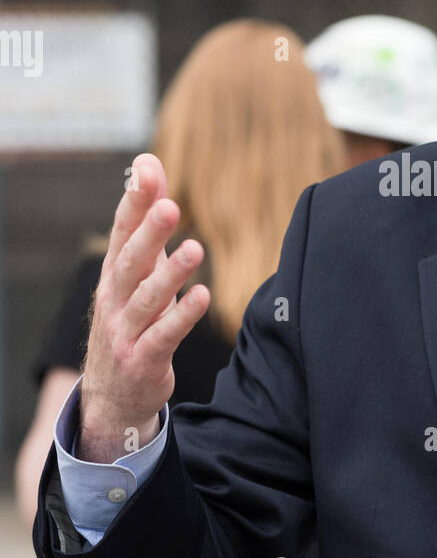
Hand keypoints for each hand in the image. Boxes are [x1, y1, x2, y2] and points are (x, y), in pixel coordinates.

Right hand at [78, 153, 209, 463]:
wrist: (113, 394)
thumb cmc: (131, 319)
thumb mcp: (137, 269)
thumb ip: (145, 217)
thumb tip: (148, 162)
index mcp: (114, 274)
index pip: (121, 231)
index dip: (134, 202)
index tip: (146, 171)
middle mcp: (115, 299)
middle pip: (131, 261)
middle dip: (149, 233)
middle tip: (170, 207)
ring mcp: (126, 331)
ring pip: (147, 299)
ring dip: (171, 274)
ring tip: (195, 249)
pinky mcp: (143, 359)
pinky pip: (164, 335)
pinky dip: (182, 316)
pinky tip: (203, 297)